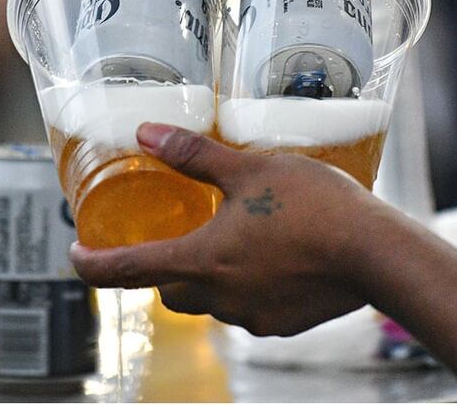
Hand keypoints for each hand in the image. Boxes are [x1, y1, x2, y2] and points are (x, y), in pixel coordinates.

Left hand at [70, 122, 391, 336]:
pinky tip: (265, 258)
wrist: (381, 255)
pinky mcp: (282, 324)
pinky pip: (246, 308)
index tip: (75, 256)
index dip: (92, 265)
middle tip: (165, 238)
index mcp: (201, 261)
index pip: (126, 270)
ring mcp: (252, 316)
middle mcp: (220, 297)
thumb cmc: (315, 207)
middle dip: (158, 269)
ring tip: (223, 240)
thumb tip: (146, 133)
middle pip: (167, 290)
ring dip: (203, 277)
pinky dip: (242, 286)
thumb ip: (192, 155)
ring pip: (207, 301)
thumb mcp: (248, 168)